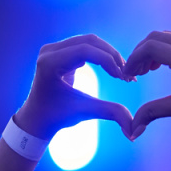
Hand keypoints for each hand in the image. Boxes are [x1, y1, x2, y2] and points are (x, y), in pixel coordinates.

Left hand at [13, 34, 135, 139]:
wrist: (37, 118)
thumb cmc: (56, 116)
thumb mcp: (84, 112)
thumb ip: (109, 113)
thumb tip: (133, 129)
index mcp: (50, 63)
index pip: (85, 51)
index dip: (108, 61)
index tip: (122, 77)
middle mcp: (49, 51)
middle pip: (89, 41)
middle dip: (112, 56)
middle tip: (127, 74)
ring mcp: (53, 49)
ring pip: (89, 41)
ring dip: (108, 54)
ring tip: (121, 72)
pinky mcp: (59, 51)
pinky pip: (85, 46)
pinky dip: (101, 55)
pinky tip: (111, 69)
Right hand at [122, 31, 170, 142]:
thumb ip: (154, 112)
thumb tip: (132, 130)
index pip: (150, 47)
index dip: (134, 59)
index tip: (128, 74)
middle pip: (157, 37)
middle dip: (142, 53)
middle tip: (137, 72)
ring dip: (156, 49)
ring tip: (151, 70)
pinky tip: (170, 67)